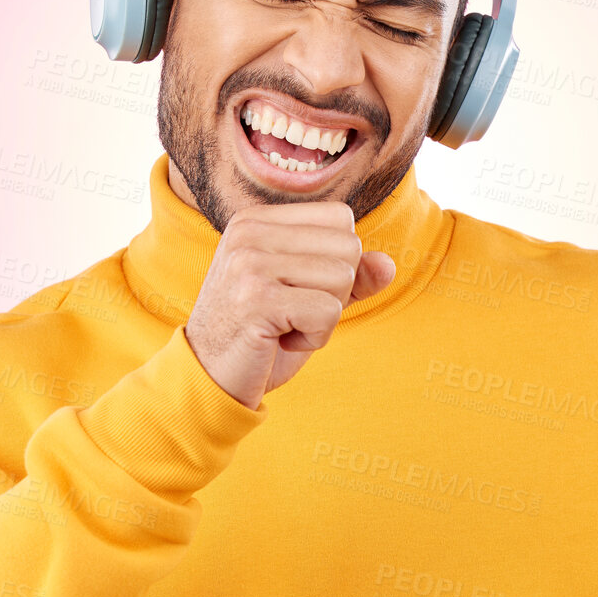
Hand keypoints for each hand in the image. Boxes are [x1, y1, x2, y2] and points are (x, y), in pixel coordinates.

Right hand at [184, 201, 396, 409]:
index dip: (336, 263)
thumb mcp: (310, 298)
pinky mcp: (257, 298)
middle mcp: (249, 231)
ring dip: (325, 317)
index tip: (295, 290)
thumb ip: (351, 276)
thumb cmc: (261, 337)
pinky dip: (315, 338)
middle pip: (348, 246)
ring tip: (284, 327)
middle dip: (335, 292)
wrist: (208, 378)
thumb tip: (389, 264)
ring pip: (343, 277)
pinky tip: (279, 341)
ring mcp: (250, 263)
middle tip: (291, 313)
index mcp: (257, 220)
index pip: (341, 218)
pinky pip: (329, 312)